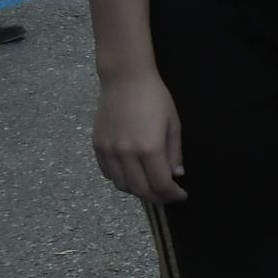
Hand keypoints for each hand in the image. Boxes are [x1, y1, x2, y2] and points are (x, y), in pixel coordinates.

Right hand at [93, 71, 186, 203]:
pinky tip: (132, 175)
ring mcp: (109, 151)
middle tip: (167, 196)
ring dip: (138, 191)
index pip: (160, 184)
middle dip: (156, 197)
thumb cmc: (155, 98)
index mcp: (149, 148)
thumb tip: (176, 175)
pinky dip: (121, 180)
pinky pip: (108, 173)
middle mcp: (126, 154)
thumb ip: (174, 152)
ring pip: (122, 185)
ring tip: (150, 187)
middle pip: (140, 189)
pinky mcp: (97, 147)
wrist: (125, 79)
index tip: (180, 196)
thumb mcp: (173, 123)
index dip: (171, 194)